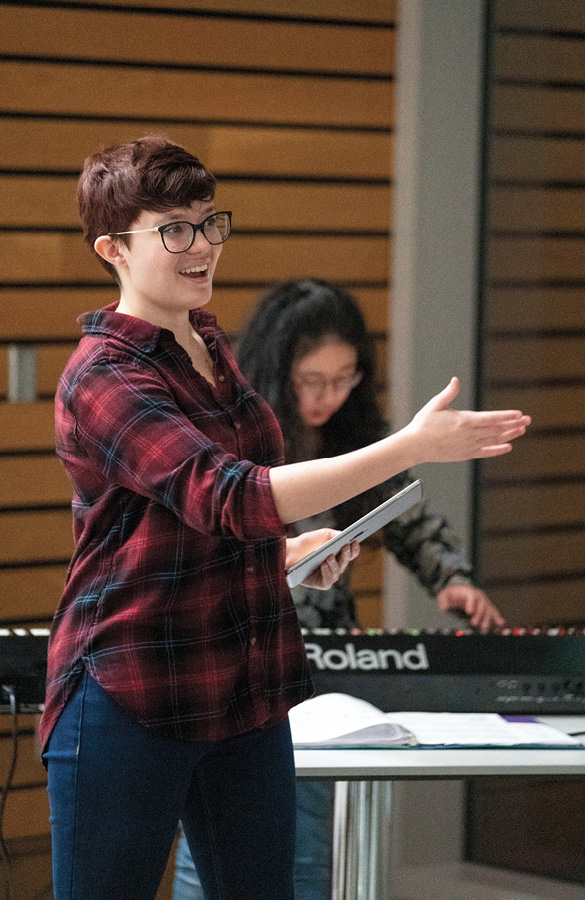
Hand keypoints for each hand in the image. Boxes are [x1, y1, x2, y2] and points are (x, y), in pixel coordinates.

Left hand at [285, 530, 359, 589]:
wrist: (290, 551)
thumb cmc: (307, 543)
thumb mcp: (323, 535)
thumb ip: (336, 535)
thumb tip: (347, 537)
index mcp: (339, 555)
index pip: (351, 554)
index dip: (354, 549)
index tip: (354, 541)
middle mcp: (336, 566)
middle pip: (345, 562)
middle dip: (346, 554)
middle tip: (345, 545)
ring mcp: (329, 576)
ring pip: (337, 572)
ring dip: (335, 563)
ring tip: (330, 555)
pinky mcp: (320, 583)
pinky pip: (328, 580)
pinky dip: (327, 572)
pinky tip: (324, 564)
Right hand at [406, 377, 530, 463]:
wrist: (415, 446)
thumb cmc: (423, 425)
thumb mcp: (435, 405)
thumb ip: (448, 393)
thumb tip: (456, 380)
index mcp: (463, 420)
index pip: (491, 418)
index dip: (506, 416)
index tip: (518, 413)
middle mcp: (469, 434)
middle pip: (497, 429)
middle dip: (513, 424)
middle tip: (527, 420)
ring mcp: (468, 445)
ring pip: (494, 440)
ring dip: (510, 435)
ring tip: (522, 430)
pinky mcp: (465, 454)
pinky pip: (485, 452)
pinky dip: (498, 450)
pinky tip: (508, 447)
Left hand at [437, 583, 504, 629]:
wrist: (460, 591)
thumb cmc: (453, 593)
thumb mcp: (446, 593)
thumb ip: (444, 599)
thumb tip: (444, 606)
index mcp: (469, 591)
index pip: (472, 596)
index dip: (471, 603)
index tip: (469, 611)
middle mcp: (479, 596)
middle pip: (482, 604)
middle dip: (479, 614)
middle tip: (474, 622)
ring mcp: (484, 602)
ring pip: (488, 609)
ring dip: (488, 618)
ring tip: (484, 627)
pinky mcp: (487, 608)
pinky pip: (493, 612)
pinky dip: (497, 617)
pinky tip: (500, 623)